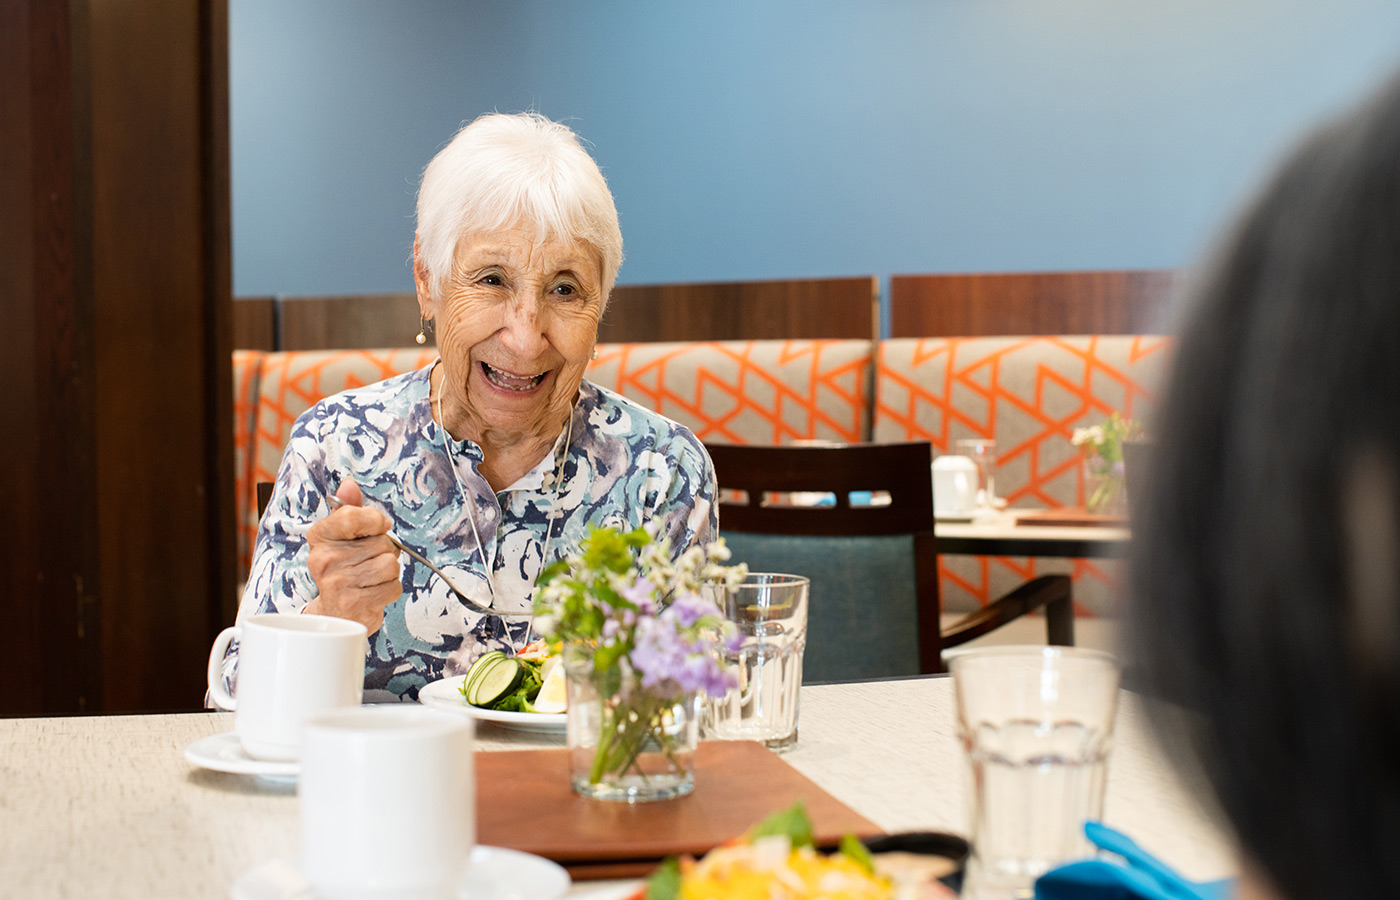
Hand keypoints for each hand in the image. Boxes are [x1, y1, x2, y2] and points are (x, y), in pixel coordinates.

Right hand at [304, 481, 400, 633]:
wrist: (333, 612)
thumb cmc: (342, 569)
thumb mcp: (340, 536)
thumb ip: (348, 509)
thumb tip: (349, 484)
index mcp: (320, 537)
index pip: (354, 515)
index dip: (375, 520)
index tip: (379, 527)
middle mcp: (324, 559)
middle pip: (381, 542)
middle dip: (384, 551)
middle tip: (368, 561)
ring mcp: (338, 583)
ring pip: (390, 564)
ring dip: (389, 571)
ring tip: (371, 577)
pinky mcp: (354, 604)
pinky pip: (393, 587)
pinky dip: (390, 589)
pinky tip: (373, 592)